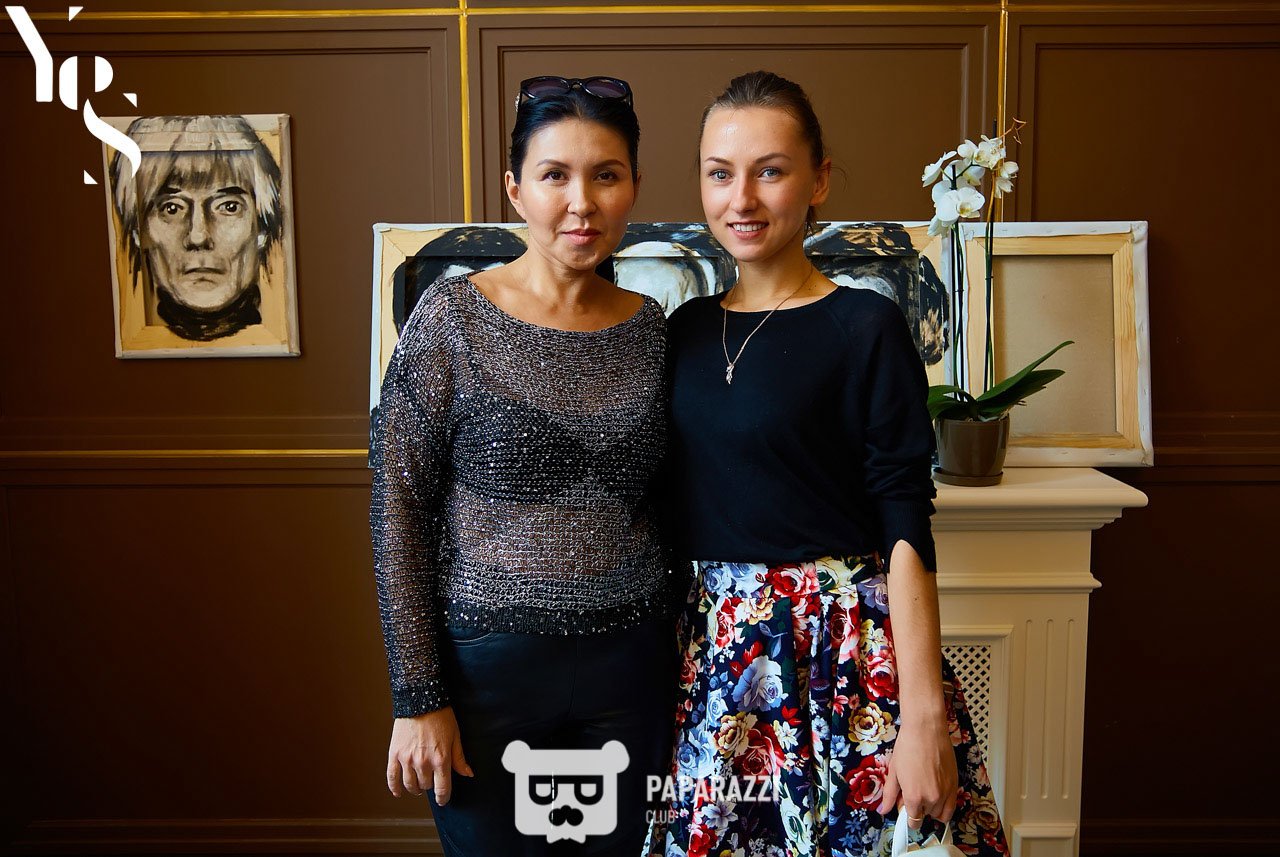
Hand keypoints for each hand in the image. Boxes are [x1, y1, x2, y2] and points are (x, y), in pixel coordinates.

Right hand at [386, 707, 473, 804]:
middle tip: (432, 779)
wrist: (421, 700)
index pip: (442, 789)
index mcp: (440, 759)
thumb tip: (468, 774)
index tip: (443, 800)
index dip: (444, 798)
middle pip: (426, 787)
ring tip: (418, 784)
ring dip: (415, 788)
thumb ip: (459, 758)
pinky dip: (394, 788)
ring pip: (410, 785)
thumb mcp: (455, 737)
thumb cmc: (440, 716)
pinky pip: (392, 777)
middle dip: (430, 785)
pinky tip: (398, 792)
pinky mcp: (394, 754)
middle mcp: (423, 762)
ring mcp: (407, 759)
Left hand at [878, 711, 958, 827]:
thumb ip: (889, 795)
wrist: (926, 730)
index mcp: (914, 797)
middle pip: (926, 816)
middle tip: (912, 792)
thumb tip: (884, 810)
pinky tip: (935, 792)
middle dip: (918, 809)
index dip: (907, 816)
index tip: (905, 808)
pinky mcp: (955, 785)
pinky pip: (952, 806)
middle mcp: (932, 799)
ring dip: (931, 807)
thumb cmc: (908, 747)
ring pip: (939, 814)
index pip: (913, 821)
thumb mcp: (894, 772)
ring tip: (924, 789)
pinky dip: (944, 805)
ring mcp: (946, 793)